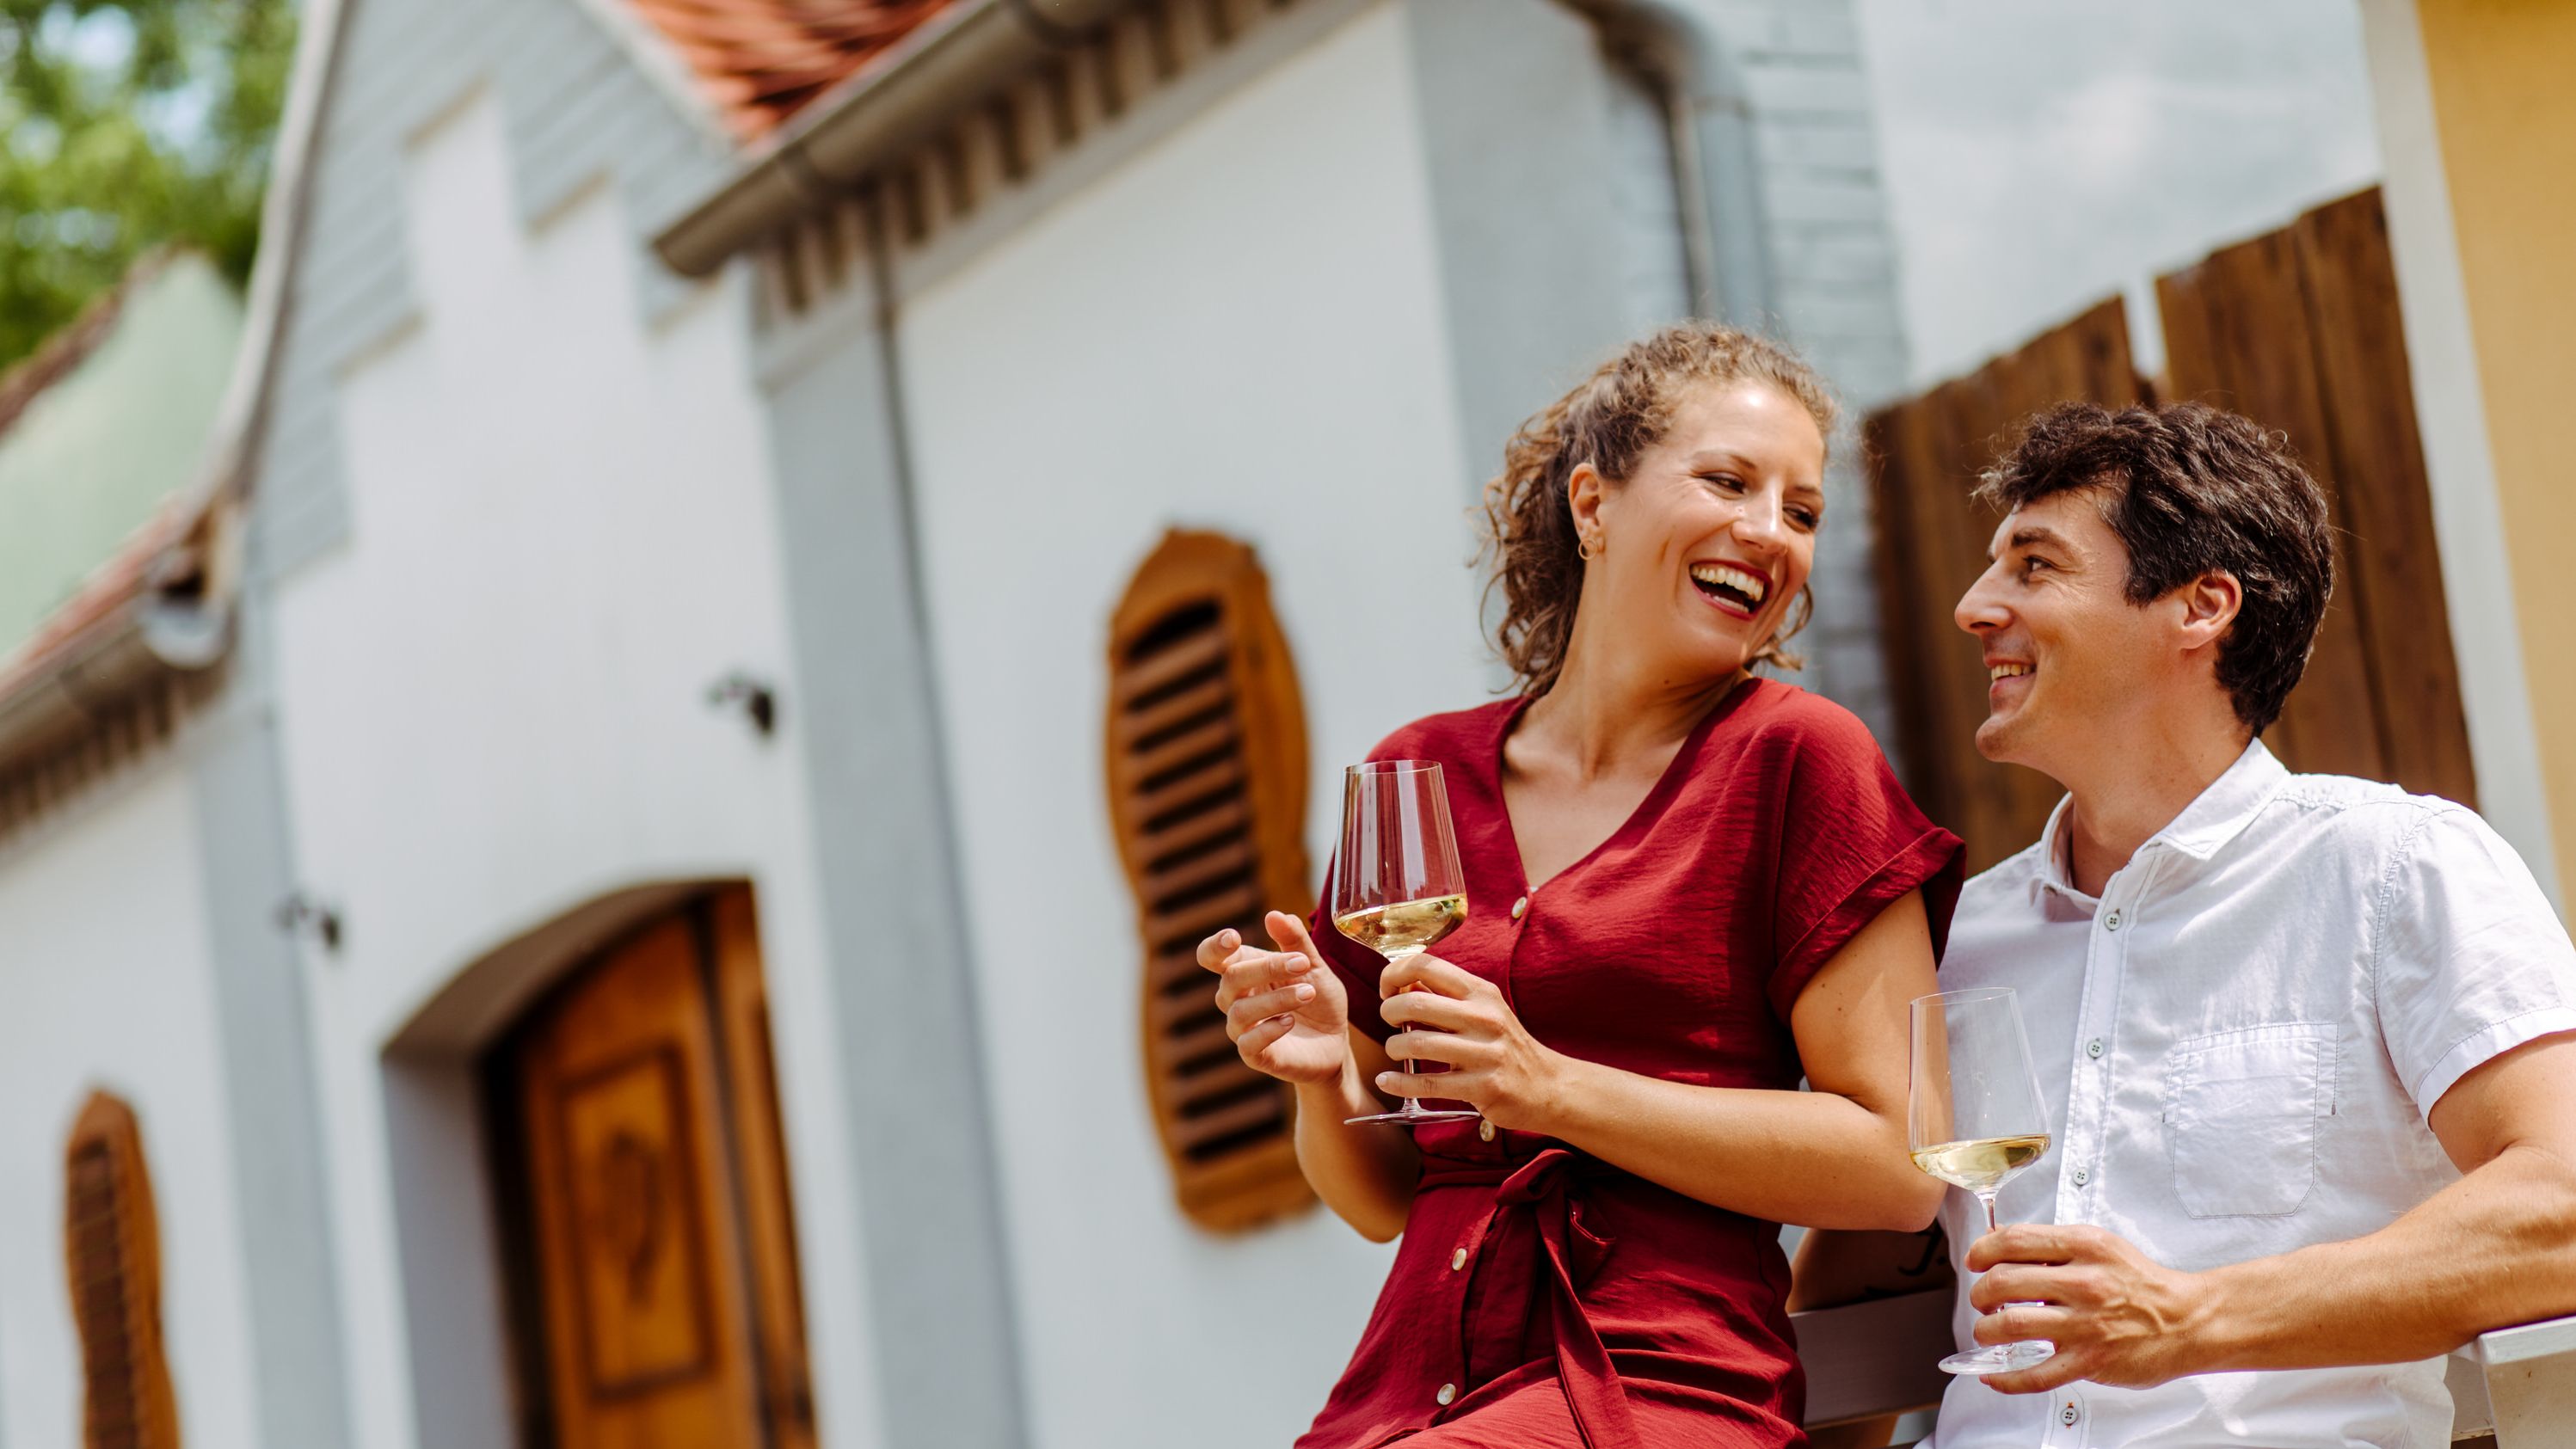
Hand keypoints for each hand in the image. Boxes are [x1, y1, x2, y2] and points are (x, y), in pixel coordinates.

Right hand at [1202, 911, 1352, 1086]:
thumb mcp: (1313, 965)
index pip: (1211, 957)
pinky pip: (1248, 1043)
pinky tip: (1290, 1021)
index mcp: (1244, 971)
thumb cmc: (1319, 1000)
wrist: (1335, 1041)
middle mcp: (1236, 999)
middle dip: (1267, 967)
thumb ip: (1295, 941)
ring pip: (1240, 1011)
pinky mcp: (1254, 1055)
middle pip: (1231, 978)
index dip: (1215, 947)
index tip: (1233, 937)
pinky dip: (1268, 1030)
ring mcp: (1243, 1029)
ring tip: (1308, 993)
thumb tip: (1274, 915)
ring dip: (1276, 999)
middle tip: (1303, 963)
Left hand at [1374, 952, 1571, 1131]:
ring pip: (1417, 1044)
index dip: (1395, 973)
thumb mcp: (1483, 1010)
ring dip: (1394, 1048)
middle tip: (1389, 1021)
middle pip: (1416, 1003)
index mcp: (1481, 993)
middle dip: (1390, 1011)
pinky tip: (1386, 1081)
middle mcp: (1485, 1017)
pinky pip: (1428, 1083)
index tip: (1387, 990)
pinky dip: (1399, 1082)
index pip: (1427, 966)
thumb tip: (1402, 982)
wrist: (1547, 1086)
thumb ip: (1444, 996)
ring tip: (1395, 1052)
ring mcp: (1486, 1053)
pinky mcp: (1483, 1087)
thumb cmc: (1505, 1045)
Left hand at [1966, 1222, 2214, 1392]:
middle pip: (2003, 1282)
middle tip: (1982, 1299)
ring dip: (1985, 1330)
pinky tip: (1994, 1375)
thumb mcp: (2100, 1245)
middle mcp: (2084, 1283)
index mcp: (2084, 1247)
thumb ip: (2052, 1244)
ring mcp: (2086, 1325)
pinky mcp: (2090, 1362)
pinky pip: (2035, 1375)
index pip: (2013, 1240)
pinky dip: (2006, 1379)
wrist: (2187, 1320)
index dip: (1982, 1250)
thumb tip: (2000, 1240)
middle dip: (1980, 1293)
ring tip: (1988, 1330)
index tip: (1975, 1260)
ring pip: (2010, 1325)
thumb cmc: (2141, 1283)